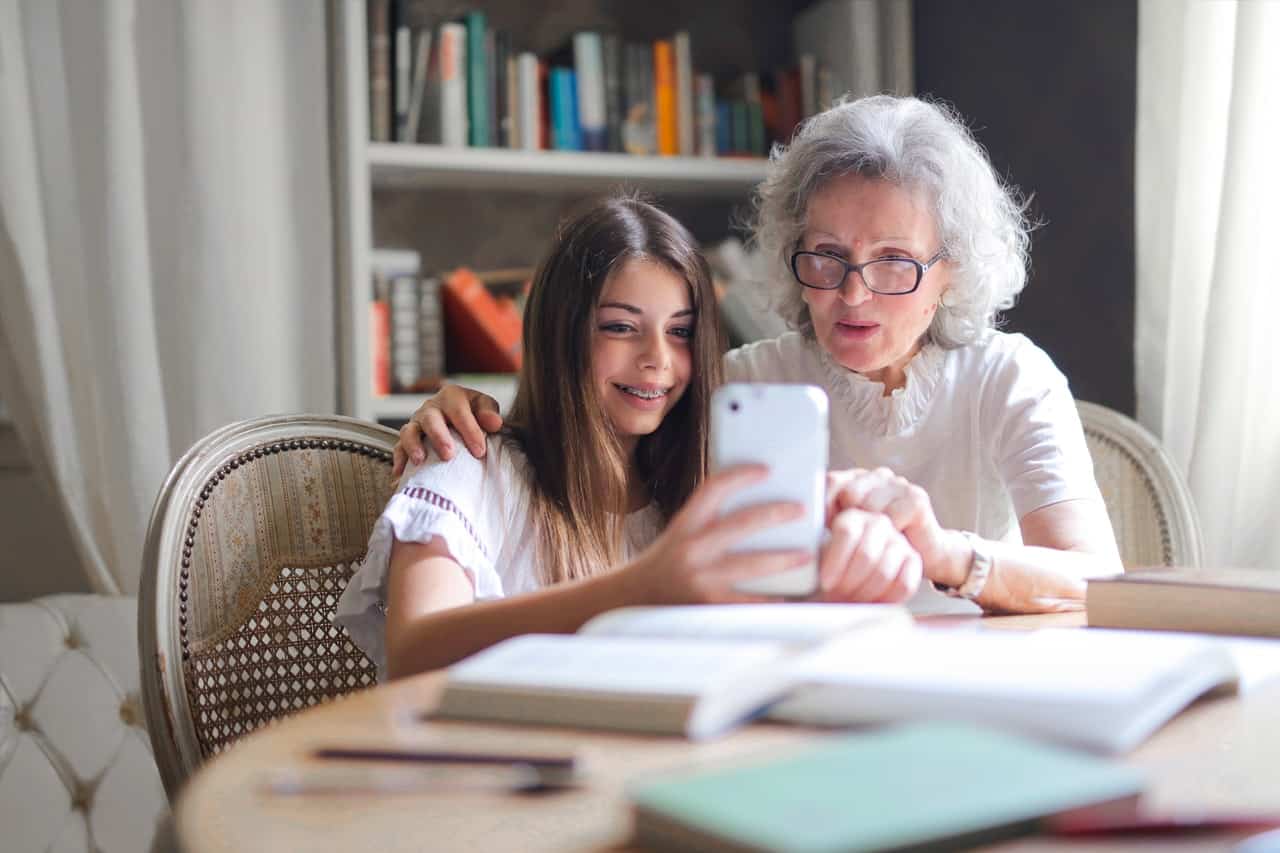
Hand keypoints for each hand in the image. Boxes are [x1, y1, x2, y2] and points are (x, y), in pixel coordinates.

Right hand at [392, 383, 504, 475]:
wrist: (458, 420)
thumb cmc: (472, 414)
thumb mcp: (483, 407)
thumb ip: (489, 412)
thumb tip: (494, 423)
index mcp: (451, 397)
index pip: (458, 411)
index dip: (469, 430)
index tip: (479, 451)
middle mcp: (431, 408)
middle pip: (430, 419)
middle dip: (438, 437)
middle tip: (448, 455)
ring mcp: (417, 424)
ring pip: (409, 431)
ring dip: (413, 446)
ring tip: (419, 460)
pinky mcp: (407, 439)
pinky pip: (399, 448)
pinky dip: (399, 460)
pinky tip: (401, 473)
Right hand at [620, 466, 813, 604]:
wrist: (632, 599)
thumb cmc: (664, 564)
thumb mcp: (680, 534)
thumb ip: (709, 522)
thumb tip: (755, 509)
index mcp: (685, 524)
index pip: (713, 489)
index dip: (741, 475)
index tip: (766, 470)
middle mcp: (691, 548)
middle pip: (741, 523)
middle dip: (776, 514)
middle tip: (801, 510)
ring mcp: (700, 578)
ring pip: (751, 564)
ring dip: (783, 559)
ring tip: (806, 554)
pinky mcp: (709, 605)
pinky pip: (749, 600)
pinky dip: (772, 598)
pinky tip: (790, 594)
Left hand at [816, 508, 921, 602]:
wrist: (849, 581)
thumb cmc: (827, 571)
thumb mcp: (814, 557)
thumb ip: (813, 553)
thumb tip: (803, 558)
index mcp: (851, 516)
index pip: (847, 532)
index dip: (835, 561)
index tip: (825, 582)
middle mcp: (877, 523)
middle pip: (866, 554)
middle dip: (849, 582)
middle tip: (837, 596)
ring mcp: (899, 540)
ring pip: (884, 571)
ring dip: (864, 594)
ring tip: (850, 601)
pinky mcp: (914, 560)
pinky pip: (904, 584)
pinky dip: (886, 599)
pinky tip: (871, 604)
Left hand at [826, 468, 968, 587]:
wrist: (927, 556)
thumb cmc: (880, 546)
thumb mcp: (849, 532)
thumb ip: (828, 520)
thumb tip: (803, 521)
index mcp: (857, 478)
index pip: (830, 482)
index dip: (824, 507)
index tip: (824, 531)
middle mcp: (878, 475)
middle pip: (849, 494)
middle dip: (848, 522)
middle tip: (854, 543)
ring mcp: (898, 484)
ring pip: (869, 507)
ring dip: (870, 532)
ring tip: (876, 544)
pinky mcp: (916, 499)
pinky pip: (890, 518)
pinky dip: (889, 536)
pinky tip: (894, 541)